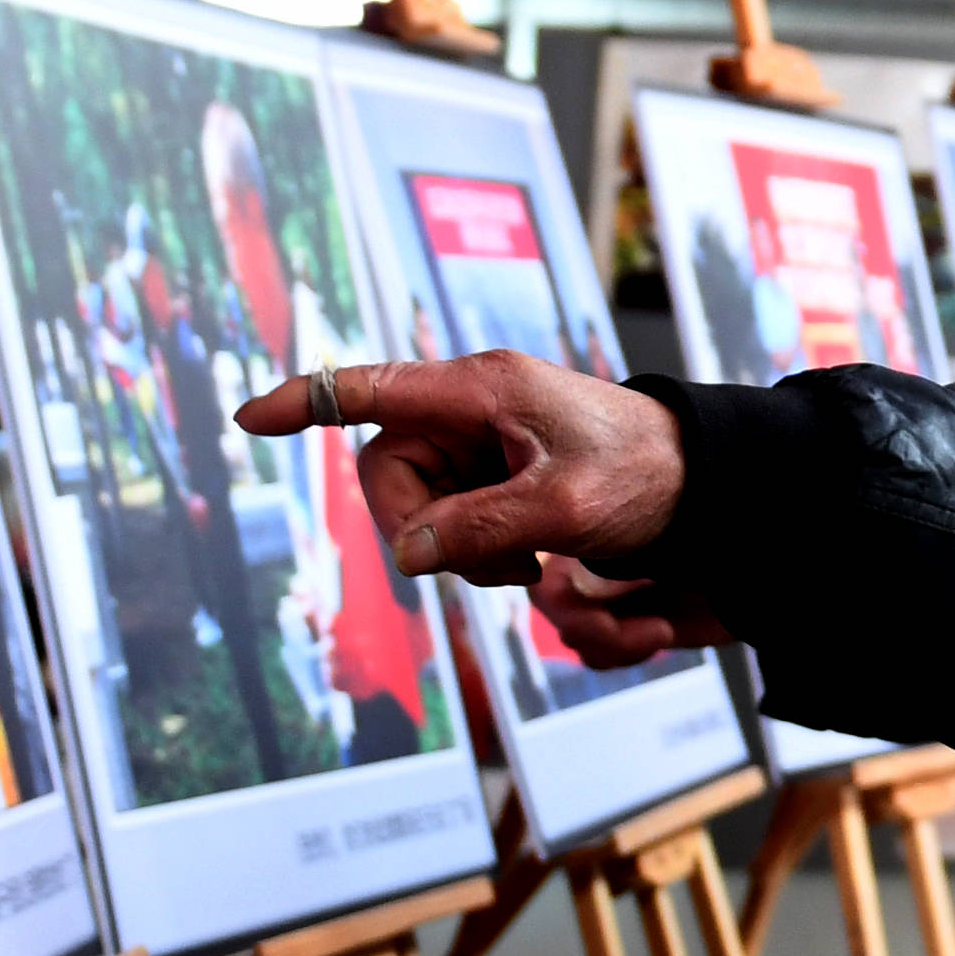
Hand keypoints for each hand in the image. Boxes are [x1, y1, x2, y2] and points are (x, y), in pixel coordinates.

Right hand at [233, 352, 694, 644]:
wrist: (703, 484)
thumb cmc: (647, 473)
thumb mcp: (566, 506)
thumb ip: (480, 527)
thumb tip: (408, 553)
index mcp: (483, 389)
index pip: (372, 389)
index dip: (306, 402)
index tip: (250, 419)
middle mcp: (472, 408)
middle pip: (387, 472)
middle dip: (423, 528)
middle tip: (494, 566)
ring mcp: (481, 443)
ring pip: (418, 507)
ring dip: (460, 549)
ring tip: (528, 563)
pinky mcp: (494, 475)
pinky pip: (450, 522)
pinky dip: (479, 553)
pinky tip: (530, 558)